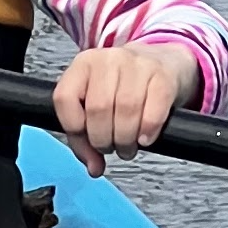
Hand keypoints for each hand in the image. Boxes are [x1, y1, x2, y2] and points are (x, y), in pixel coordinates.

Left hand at [50, 42, 197, 175]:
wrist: (162, 61)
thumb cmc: (123, 87)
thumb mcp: (96, 102)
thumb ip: (85, 137)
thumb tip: (94, 168)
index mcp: (83, 64)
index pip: (65, 99)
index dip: (74, 129)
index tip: (87, 141)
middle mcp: (108, 60)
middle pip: (98, 108)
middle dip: (103, 140)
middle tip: (111, 148)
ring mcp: (137, 65)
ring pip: (126, 110)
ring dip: (125, 139)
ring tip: (127, 146)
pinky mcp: (163, 76)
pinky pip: (153, 112)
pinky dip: (147, 131)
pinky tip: (145, 138)